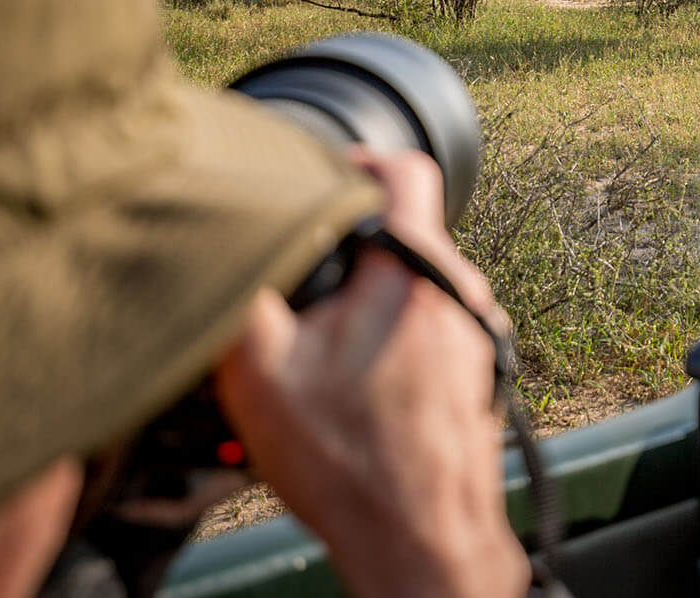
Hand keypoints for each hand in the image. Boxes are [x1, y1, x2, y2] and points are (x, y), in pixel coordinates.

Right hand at [213, 149, 527, 597]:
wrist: (419, 541)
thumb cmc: (350, 462)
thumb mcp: (260, 368)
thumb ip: (241, 288)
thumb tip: (219, 238)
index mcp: (414, 268)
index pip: (406, 166)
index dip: (357, 158)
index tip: (320, 178)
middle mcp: (460, 292)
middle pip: (404, 231)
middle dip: (350, 248)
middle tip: (302, 283)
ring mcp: (478, 335)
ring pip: (418, 284)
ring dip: (371, 299)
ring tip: (324, 344)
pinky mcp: (480, 373)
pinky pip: (432, 328)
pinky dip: (394, 338)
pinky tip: (357, 382)